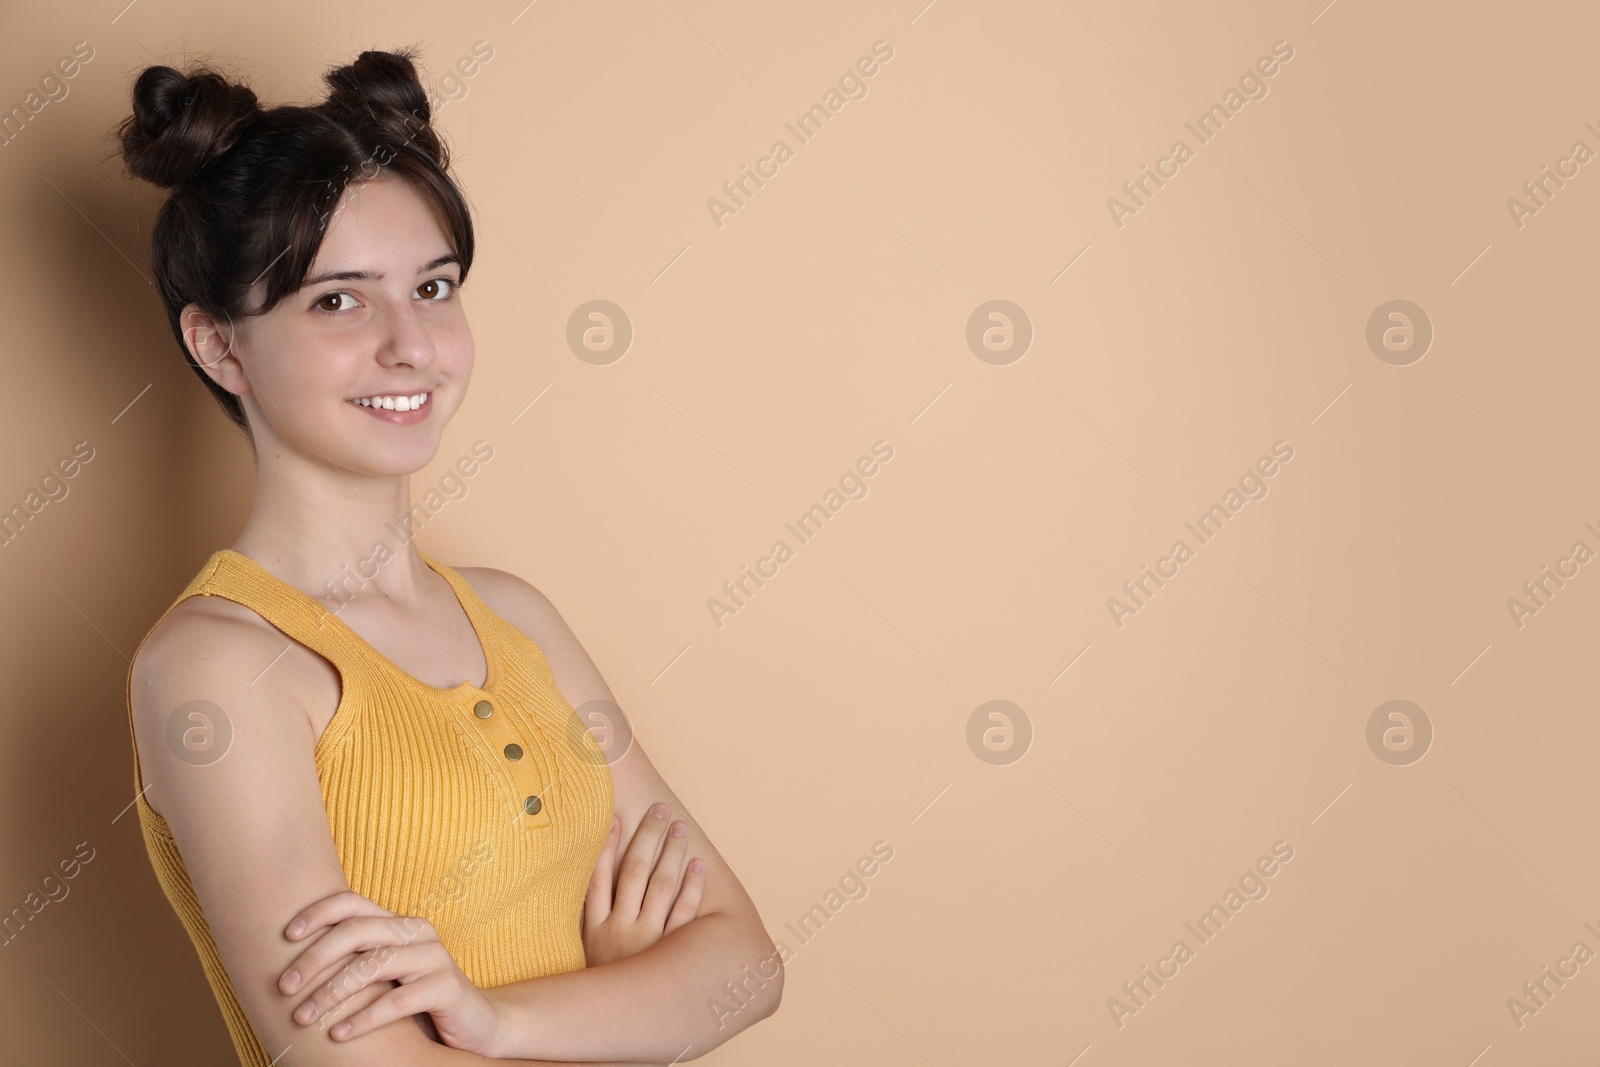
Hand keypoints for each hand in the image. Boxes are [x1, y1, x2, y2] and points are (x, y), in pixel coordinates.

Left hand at [279, 890, 519, 1056]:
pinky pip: (396, 1001)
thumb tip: (293, 969)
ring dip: (331, 992)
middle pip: (356, 931)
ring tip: (304, 1018)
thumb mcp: (387, 977)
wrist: (480, 1024)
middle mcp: (418, 932)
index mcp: (400, 924)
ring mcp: (435, 957)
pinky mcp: (446, 987)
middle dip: (314, 958)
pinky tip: (339, 1035)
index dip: (317, 913)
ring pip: (372, 965)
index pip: (353, 902)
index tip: (285, 936)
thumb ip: (356, 964)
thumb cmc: (421, 1001)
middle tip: (284, 987)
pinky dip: (363, 1019)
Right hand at [583, 803, 705, 966]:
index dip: (609, 845)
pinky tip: (698, 866)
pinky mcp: (673, 955)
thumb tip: (593, 878)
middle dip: (647, 838)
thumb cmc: (607, 982)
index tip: (618, 817)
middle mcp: (619, 932)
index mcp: (594, 930)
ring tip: (680, 829)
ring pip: (660, 887)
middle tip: (660, 810)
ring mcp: (647, 943)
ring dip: (671, 854)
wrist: (621, 1027)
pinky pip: (685, 914)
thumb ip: (590, 919)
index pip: (599, 877)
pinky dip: (693, 887)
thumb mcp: (587, 954)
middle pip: (633, 873)